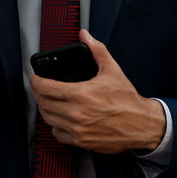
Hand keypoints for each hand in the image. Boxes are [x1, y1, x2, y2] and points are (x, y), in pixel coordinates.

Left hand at [30, 29, 165, 153]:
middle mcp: (76, 113)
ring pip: (48, 119)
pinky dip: (55, 125)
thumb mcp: (112, 70)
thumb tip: (85, 35)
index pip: (45, 88)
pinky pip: (57, 134)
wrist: (141, 124)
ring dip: (45, 109)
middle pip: (43, 104)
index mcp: (81, 93)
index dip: (35, 82)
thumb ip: (96, 50)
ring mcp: (77, 129)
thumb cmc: (127, 99)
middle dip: (38, 94)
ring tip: (49, 101)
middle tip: (40, 88)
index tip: (35, 78)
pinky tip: (60, 118)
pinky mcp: (81, 142)